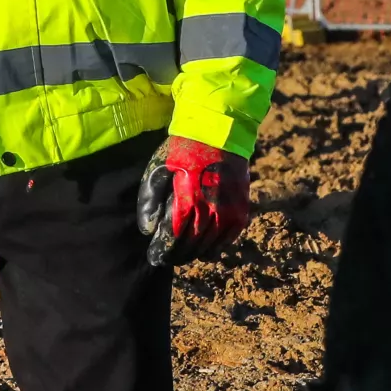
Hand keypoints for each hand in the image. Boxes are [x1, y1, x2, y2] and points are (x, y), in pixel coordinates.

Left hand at [138, 137, 249, 267]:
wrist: (221, 132)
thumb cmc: (185, 149)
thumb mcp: (160, 168)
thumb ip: (150, 200)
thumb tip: (148, 230)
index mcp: (188, 201)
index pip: (173, 238)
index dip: (163, 251)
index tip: (155, 257)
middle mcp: (211, 211)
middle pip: (192, 246)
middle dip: (177, 256)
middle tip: (167, 259)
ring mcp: (229, 212)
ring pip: (211, 246)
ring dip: (195, 254)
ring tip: (183, 255)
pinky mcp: (242, 210)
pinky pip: (229, 238)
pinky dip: (216, 247)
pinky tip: (205, 248)